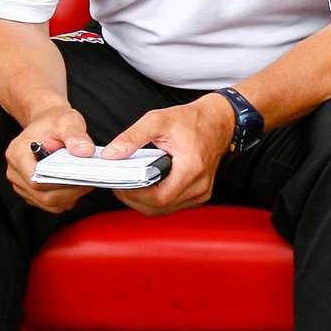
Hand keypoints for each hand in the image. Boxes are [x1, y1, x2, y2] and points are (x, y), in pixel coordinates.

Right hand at [6, 105, 95, 213]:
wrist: (46, 122)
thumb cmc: (53, 121)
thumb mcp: (67, 121)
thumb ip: (76, 135)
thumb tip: (85, 152)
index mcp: (18, 155)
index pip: (37, 181)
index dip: (62, 185)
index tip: (84, 179)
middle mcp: (15, 172)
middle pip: (42, 196)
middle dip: (69, 193)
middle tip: (90, 182)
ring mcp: (20, 183)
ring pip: (46, 202)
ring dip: (68, 197)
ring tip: (85, 183)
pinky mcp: (29, 190)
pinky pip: (48, 202)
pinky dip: (64, 198)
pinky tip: (76, 185)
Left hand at [102, 95, 233, 216]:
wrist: (218, 121)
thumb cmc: (193, 120)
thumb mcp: (158, 120)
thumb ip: (132, 137)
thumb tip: (112, 154)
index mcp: (191, 169)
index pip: (159, 198)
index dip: (135, 196)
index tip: (120, 185)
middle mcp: (199, 186)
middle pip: (159, 208)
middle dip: (135, 200)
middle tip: (121, 185)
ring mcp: (201, 193)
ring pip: (164, 210)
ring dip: (144, 202)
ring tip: (131, 186)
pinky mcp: (199, 195)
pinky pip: (173, 206)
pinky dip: (156, 201)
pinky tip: (147, 188)